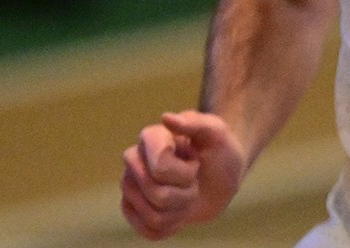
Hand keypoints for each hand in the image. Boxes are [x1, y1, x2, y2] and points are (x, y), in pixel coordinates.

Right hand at [120, 110, 245, 239]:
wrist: (220, 177)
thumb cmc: (219, 151)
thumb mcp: (218, 134)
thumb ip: (197, 124)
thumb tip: (166, 118)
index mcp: (149, 137)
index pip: (160, 169)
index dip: (185, 173)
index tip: (196, 161)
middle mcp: (133, 161)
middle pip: (157, 195)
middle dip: (186, 192)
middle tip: (194, 179)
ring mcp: (129, 187)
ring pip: (154, 216)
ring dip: (181, 209)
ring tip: (187, 193)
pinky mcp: (133, 211)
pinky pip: (150, 231)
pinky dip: (172, 225)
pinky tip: (178, 209)